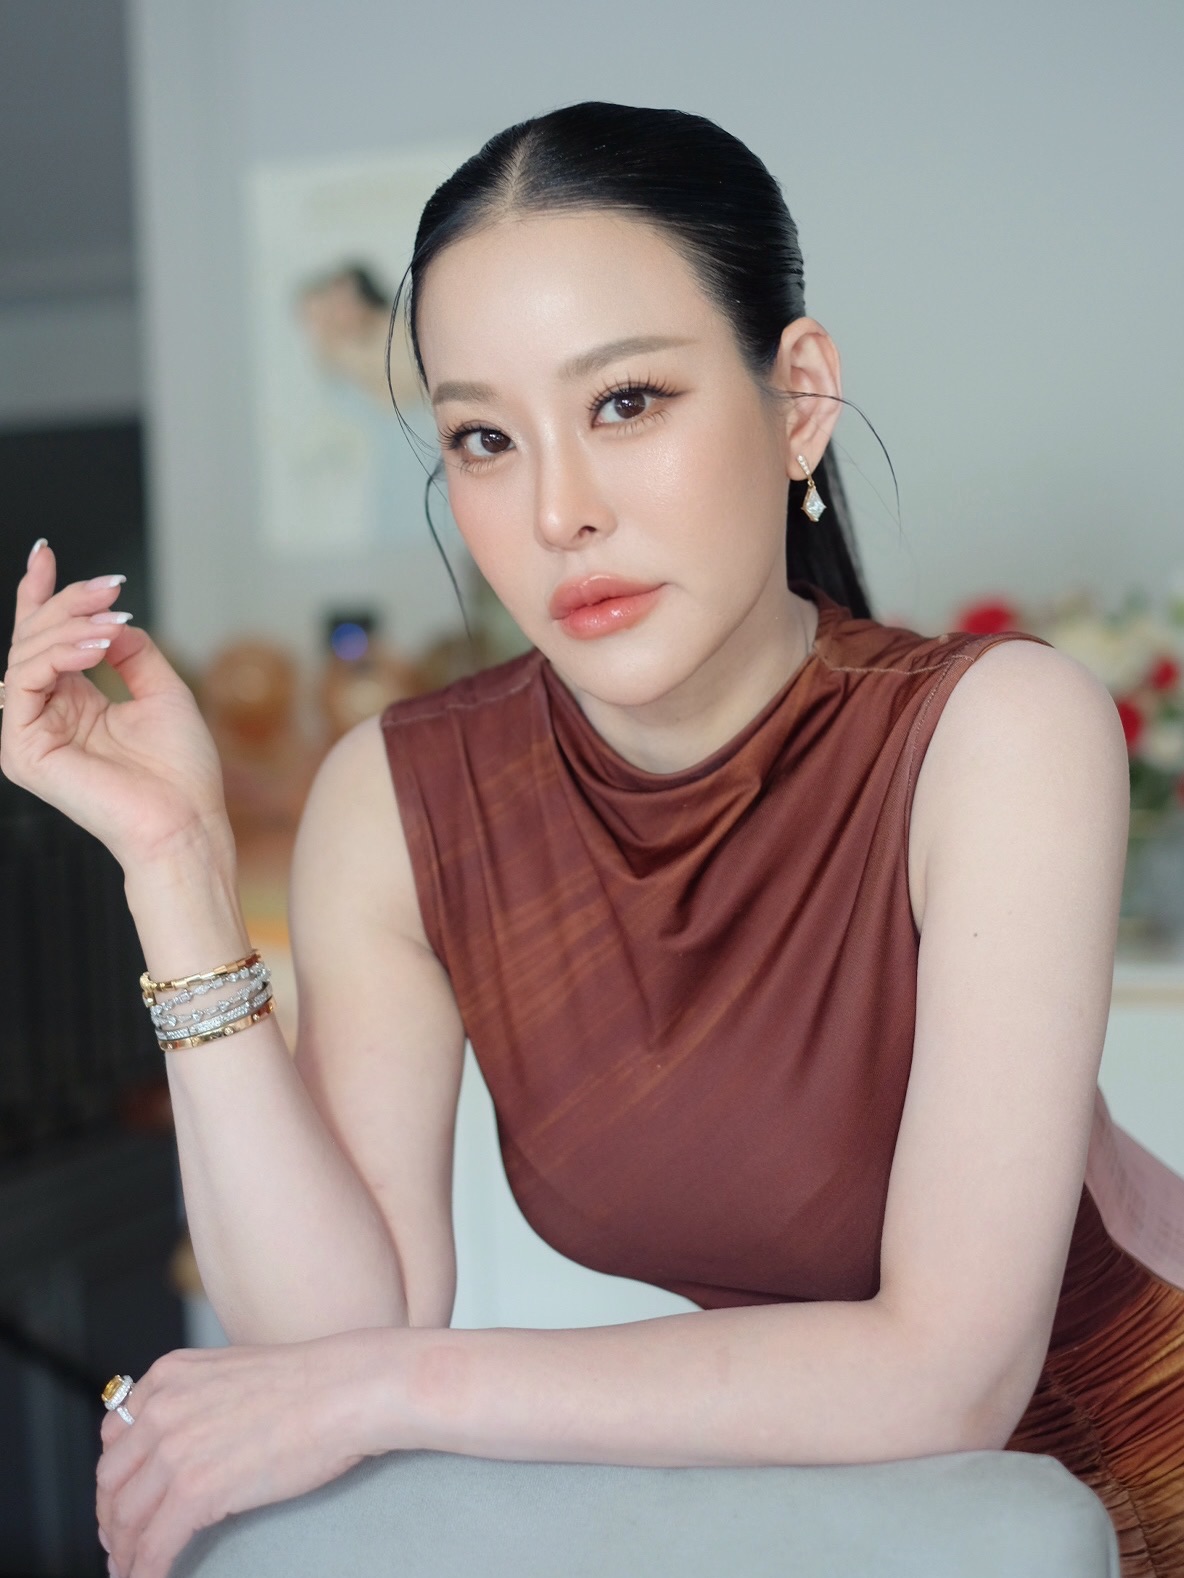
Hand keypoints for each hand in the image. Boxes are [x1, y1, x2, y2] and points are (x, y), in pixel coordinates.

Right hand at [1, 541, 228, 868]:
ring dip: (70, 627)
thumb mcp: (163, 691)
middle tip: (108, 588)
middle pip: (34, 640)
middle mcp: (46, 717)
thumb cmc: (182, 773)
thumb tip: (107, 618)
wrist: (187, 823)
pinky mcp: (23, 751)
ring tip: (111, 624)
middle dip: (66, 603)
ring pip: (26, 655)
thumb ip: (131, 650)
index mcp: (74, 706)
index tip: (44, 552)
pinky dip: (60, 655)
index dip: (42, 595)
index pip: (46, 642)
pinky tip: (96, 647)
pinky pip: (26, 684)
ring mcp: (29, 735)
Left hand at [96, 1338, 376, 1577]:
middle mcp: (161, 1409)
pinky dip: (144, 1571)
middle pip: (111, 1480)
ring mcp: (174, 1450)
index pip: (116, 1436)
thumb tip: (189, 1439)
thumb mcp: (233, 1372)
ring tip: (133, 1567)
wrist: (346, 1389)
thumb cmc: (310, 1382)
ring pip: (125, 1518)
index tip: (122, 1499)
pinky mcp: (194, 1491)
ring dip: (124, 1551)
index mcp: (169, 1376)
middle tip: (122, 1541)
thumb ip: (198, 1398)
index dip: (116, 1478)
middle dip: (112, 1518)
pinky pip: (152, 1546)